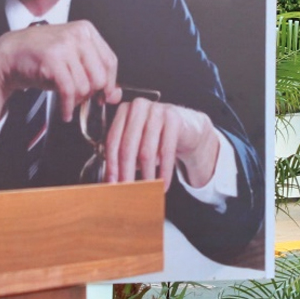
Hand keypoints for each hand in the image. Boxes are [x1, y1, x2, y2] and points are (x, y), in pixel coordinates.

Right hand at [0, 20, 119, 123]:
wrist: (9, 55)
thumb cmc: (40, 57)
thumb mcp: (72, 61)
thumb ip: (96, 74)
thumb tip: (115, 95)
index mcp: (85, 30)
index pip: (110, 61)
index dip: (109, 83)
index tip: (103, 96)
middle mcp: (77, 35)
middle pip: (99, 76)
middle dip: (91, 94)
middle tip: (80, 99)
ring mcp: (64, 46)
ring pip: (85, 86)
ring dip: (76, 101)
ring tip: (67, 101)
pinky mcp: (52, 61)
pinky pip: (69, 91)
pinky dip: (67, 107)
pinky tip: (64, 111)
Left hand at [104, 100, 220, 189]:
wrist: (188, 127)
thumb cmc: (157, 136)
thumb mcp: (137, 143)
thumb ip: (123, 157)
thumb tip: (112, 182)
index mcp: (124, 111)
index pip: (112, 141)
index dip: (111, 165)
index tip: (112, 183)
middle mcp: (138, 107)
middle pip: (127, 147)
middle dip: (126, 173)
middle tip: (127, 191)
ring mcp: (157, 111)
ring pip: (146, 151)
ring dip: (146, 176)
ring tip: (146, 190)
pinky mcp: (174, 119)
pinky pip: (166, 151)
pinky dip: (164, 172)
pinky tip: (163, 184)